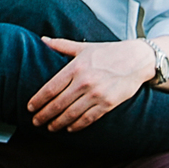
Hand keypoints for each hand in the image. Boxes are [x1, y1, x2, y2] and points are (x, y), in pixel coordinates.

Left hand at [29, 37, 152, 130]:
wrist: (138, 59)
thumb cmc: (109, 52)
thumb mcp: (85, 47)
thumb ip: (62, 45)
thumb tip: (42, 39)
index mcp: (76, 67)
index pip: (50, 88)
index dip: (38, 101)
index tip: (30, 108)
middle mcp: (85, 82)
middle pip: (57, 104)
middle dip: (44, 115)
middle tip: (35, 122)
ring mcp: (97, 94)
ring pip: (71, 114)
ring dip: (57, 123)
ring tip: (50, 127)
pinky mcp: (108, 104)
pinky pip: (88, 119)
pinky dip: (76, 126)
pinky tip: (69, 128)